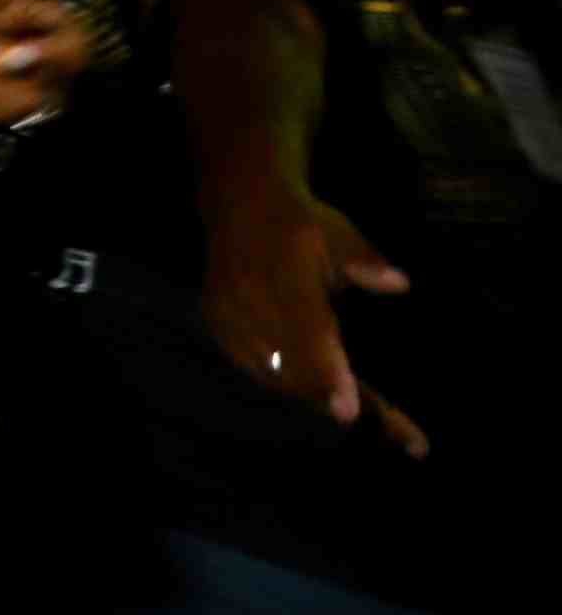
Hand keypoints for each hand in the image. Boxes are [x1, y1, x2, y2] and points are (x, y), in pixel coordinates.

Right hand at [203, 192, 425, 458]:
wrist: (240, 202)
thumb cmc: (299, 222)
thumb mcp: (339, 234)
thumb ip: (366, 262)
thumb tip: (399, 284)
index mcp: (284, 271)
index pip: (309, 333)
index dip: (329, 374)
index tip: (347, 412)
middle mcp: (249, 294)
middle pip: (289, 363)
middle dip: (324, 392)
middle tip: (356, 412)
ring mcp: (227, 310)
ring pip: (268, 368)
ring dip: (304, 389)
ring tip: (337, 400)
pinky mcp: (215, 320)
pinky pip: (249, 363)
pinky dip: (277, 377)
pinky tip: (300, 381)